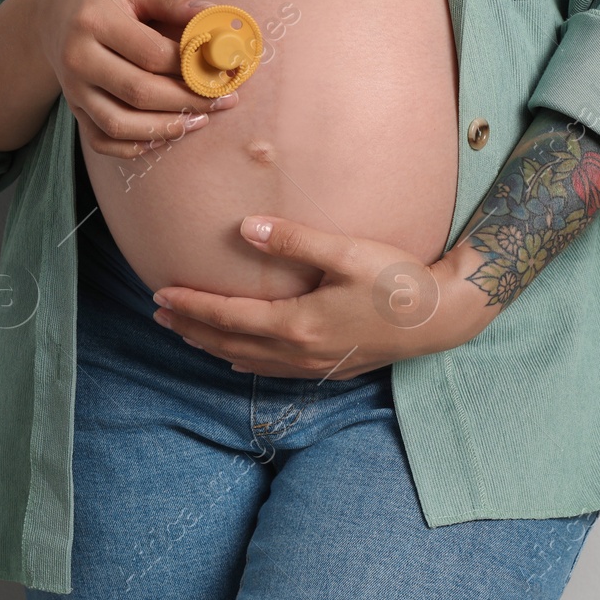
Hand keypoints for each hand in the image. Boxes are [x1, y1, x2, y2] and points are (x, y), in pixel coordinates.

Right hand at [32, 0, 237, 157]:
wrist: (48, 14)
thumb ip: (172, 1)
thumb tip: (214, 14)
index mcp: (93, 21)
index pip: (150, 53)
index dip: (189, 65)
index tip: (219, 68)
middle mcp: (78, 59)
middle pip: (138, 92)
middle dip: (187, 100)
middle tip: (223, 99)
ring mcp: (72, 90)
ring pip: (119, 124)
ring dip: (166, 128)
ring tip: (200, 119)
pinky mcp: (74, 109)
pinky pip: (102, 141)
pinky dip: (135, 147)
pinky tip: (166, 135)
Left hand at [151, 214, 498, 380]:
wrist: (442, 318)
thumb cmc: (396, 280)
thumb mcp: (345, 252)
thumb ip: (293, 240)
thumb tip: (244, 229)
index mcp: (297, 324)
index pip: (227, 317)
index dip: (191, 306)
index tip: (161, 294)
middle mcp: (299, 352)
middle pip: (229, 343)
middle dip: (191, 328)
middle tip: (158, 314)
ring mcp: (314, 366)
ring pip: (247, 360)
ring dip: (212, 346)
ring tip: (185, 332)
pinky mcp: (330, 368)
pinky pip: (272, 370)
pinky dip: (244, 361)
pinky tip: (236, 357)